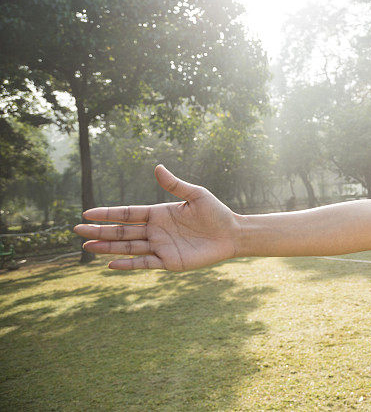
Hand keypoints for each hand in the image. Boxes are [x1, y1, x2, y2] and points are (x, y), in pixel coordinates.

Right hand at [74, 165, 240, 270]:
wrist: (232, 234)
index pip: (128, 213)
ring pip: (128, 247)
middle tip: (77, 230)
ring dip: (108, 247)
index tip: (87, 212)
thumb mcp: (196, 195)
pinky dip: (128, 264)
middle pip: (122, 231)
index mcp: (158, 213)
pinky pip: (144, 263)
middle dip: (100, 231)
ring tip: (87, 246)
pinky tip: (110, 264)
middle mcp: (155, 230)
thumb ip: (175, 184)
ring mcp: (161, 246)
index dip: (108, 213)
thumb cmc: (216, 212)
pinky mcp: (169, 261)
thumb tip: (157, 167)